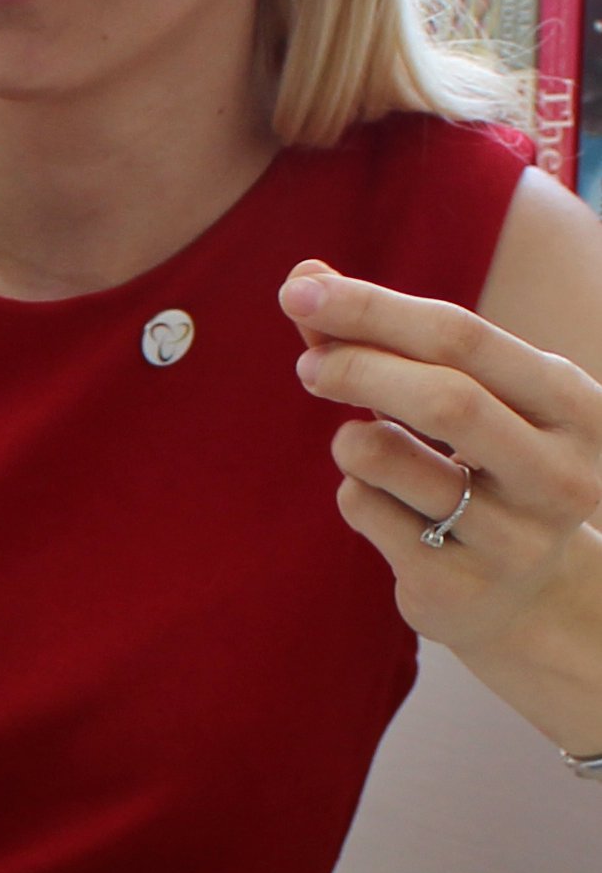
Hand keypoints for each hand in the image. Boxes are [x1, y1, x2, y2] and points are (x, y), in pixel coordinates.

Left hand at [283, 262, 601, 652]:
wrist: (527, 594)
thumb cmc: (485, 466)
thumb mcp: (463, 396)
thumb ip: (384, 338)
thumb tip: (305, 279)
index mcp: (573, 405)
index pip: (464, 336)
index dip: (374, 309)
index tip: (300, 293)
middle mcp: (559, 472)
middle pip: (444, 397)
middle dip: (357, 368)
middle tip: (307, 365)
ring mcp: (514, 536)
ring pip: (388, 457)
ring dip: (351, 439)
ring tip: (362, 446)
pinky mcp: (457, 584)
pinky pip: (365, 509)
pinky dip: (354, 491)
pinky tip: (387, 506)